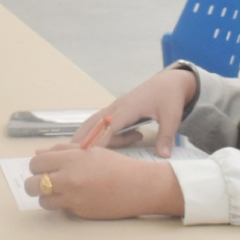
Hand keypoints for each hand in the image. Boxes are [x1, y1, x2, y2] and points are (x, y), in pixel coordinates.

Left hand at [25, 141, 182, 218]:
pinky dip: (63, 204)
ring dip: (46, 196)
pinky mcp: (79, 212)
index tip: (42, 168)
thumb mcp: (89, 151)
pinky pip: (61, 208)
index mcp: (71, 159)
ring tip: (58, 191)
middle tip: (43, 181)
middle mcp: (68, 179)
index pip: (36, 163)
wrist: (138, 187)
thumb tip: (38, 154)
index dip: (36, 166)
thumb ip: (62, 151)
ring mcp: (73, 198)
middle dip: (34, 183)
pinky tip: (75, 198)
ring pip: (42, 200)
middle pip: (33, 184)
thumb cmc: (115, 165)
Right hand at [73, 68, 196, 156]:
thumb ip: (166, 136)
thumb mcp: (172, 116)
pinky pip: (101, 124)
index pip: (108, 127)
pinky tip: (107, 145)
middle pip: (93, 125)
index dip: (97, 142)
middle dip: (80, 139)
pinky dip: (97, 134)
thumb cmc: (169, 97)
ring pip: (95, 125)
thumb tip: (163, 156)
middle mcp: (116, 108)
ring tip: (113, 147)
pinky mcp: (116, 112)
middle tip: (67, 156)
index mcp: (128, 108)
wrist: (170, 82)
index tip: (87, 157)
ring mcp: (114, 109)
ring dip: (94, 139)